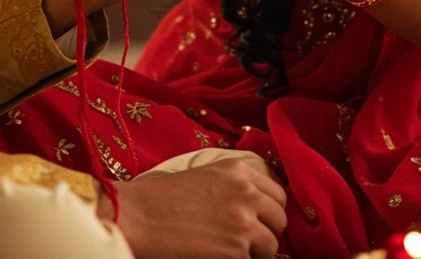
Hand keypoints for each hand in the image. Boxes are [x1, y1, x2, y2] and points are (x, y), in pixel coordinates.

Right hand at [103, 159, 287, 258]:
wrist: (140, 216)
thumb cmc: (164, 196)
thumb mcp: (206, 174)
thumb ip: (235, 183)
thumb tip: (259, 203)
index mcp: (238, 169)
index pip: (278, 193)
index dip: (269, 209)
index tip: (260, 219)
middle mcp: (246, 192)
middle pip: (280, 218)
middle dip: (266, 230)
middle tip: (245, 238)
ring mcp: (243, 223)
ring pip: (272, 245)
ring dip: (255, 251)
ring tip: (230, 248)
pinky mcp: (236, 251)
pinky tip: (218, 254)